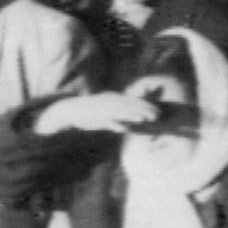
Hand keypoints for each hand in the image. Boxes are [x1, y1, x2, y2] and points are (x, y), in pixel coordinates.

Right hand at [34, 92, 159, 134]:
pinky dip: (117, 122)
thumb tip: (125, 127)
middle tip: (158, 115)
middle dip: (145, 109)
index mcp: (114, 99)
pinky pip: (109, 119)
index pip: (133, 102)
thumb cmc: (89, 114)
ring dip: (134, 114)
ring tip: (146, 119)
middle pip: (131, 105)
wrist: (70, 110)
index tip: (158, 111)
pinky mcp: (96, 115)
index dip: (146, 106)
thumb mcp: (105, 114)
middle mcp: (111, 101)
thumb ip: (116, 120)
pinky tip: (126, 128)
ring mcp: (104, 108)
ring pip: (122, 111)